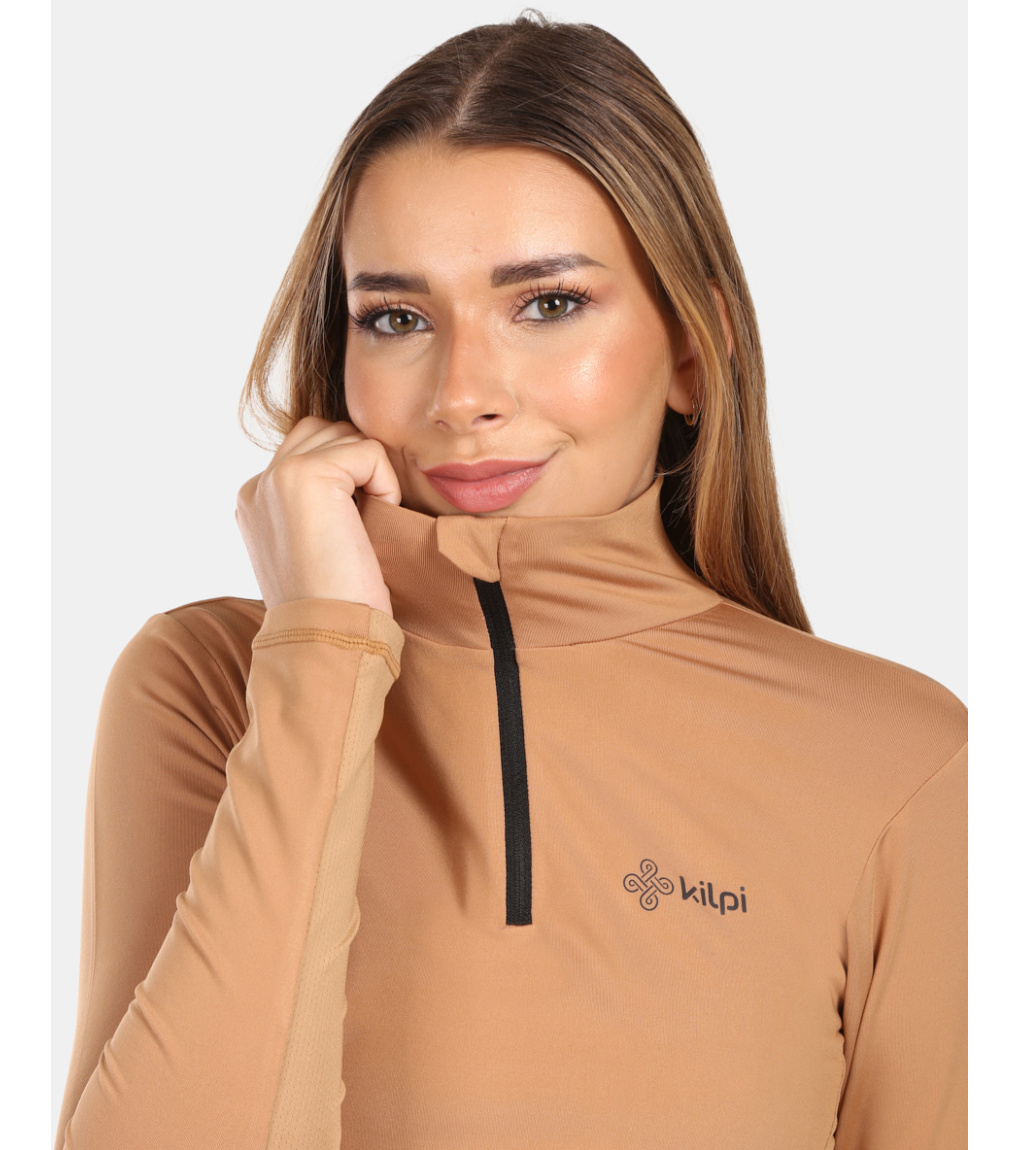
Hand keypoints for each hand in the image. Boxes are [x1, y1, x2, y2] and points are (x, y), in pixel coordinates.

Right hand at [236, 416, 401, 614]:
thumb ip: (319, 505)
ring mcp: (276, 476)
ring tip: (367, 523)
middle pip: (324, 432)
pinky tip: (375, 523)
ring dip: (370, 472)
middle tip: (366, 521)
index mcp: (255, 501)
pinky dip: (385, 484)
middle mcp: (258, 484)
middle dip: (357, 465)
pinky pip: (369, 452)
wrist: (324, 637)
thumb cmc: (335, 605)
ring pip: (345, 435)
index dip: (346, 479)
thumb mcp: (316, 546)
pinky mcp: (306, 474)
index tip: (351, 530)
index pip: (307, 450)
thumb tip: (359, 471)